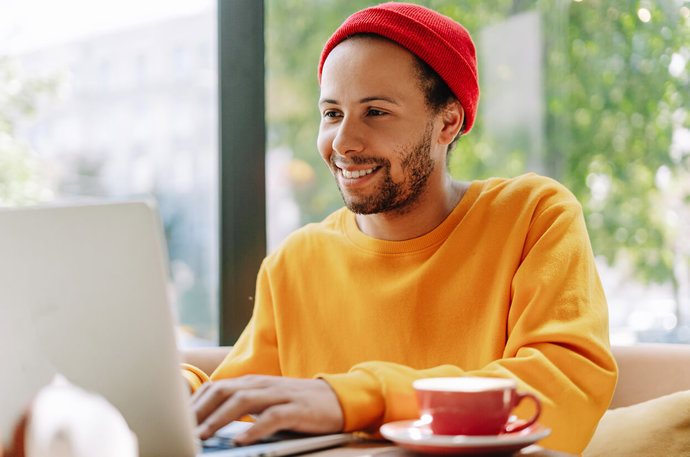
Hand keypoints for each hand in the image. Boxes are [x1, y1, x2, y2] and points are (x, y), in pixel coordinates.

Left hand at [191, 375, 343, 443]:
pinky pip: (272, 418)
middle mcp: (262, 385)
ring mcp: (279, 395)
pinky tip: (240, 441)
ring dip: (219, 419)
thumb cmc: (296, 404)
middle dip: (199, 410)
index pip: (215, 387)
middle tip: (181, 429)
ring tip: (201, 435)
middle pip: (224, 391)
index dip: (193, 403)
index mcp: (252, 382)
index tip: (175, 420)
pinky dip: (254, 429)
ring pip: (243, 401)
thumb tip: (207, 424)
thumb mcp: (266, 401)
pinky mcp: (296, 409)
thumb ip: (241, 407)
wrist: (337, 398)